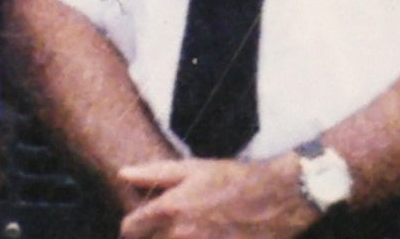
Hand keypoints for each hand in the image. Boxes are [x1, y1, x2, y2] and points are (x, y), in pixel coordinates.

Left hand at [118, 155, 318, 238]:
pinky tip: (205, 238)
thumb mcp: (195, 168)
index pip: (130, 229)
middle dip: (153, 237)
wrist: (276, 198)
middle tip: (167, 228)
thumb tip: (123, 173)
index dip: (132, 226)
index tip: (140, 224)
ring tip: (188, 232)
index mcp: (170, 209)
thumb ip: (155, 173)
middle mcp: (178, 235)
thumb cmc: (234, 179)